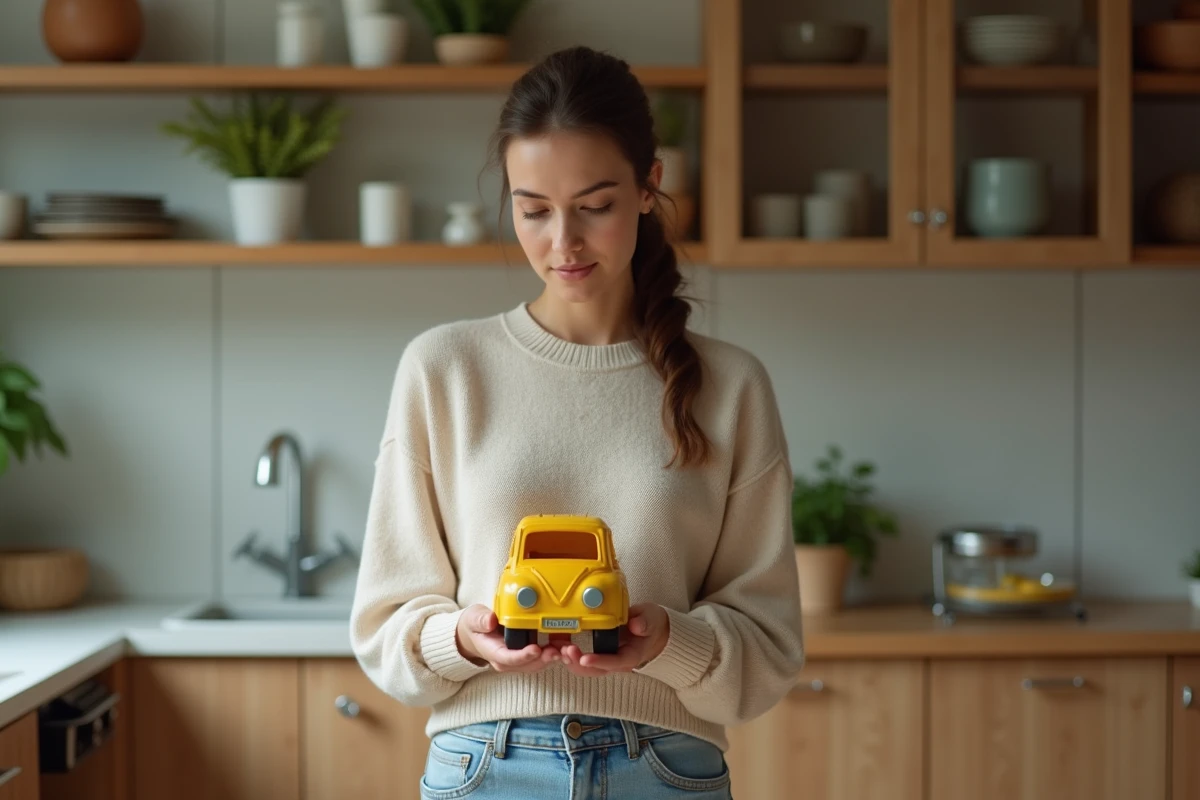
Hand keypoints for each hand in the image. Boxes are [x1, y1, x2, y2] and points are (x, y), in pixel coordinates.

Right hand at [455, 604, 559, 672]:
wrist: (475, 633)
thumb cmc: (475, 625)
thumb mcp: (473, 619)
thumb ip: (481, 620)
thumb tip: (490, 620)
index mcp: (493, 653)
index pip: (508, 659)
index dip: (523, 656)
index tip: (535, 649)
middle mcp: (507, 661)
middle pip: (527, 664)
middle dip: (543, 659)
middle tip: (557, 651)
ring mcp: (518, 660)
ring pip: (537, 663)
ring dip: (552, 657)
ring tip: (566, 649)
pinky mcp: (527, 655)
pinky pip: (541, 657)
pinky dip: (554, 652)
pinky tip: (565, 644)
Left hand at [553, 603, 670, 676]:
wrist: (653, 631)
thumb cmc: (651, 624)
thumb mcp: (652, 619)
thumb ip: (645, 622)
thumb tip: (636, 625)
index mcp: (631, 656)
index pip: (615, 662)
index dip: (599, 661)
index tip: (585, 658)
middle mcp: (617, 662)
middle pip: (597, 670)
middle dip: (579, 663)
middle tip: (567, 649)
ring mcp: (607, 660)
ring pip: (587, 668)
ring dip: (572, 661)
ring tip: (559, 648)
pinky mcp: (599, 654)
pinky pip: (583, 660)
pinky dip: (571, 655)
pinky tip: (559, 645)